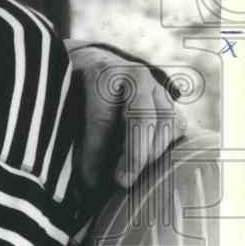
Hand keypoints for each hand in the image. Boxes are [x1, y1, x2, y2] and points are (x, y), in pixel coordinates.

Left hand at [64, 40, 186, 191]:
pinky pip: (177, 125)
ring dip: (152, 153)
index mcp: (101, 74)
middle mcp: (134, 75)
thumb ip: (77, 134)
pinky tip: (151, 163)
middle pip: (141, 118)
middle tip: (122, 182)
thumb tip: (90, 181)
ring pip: (165, 122)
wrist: (98, 64)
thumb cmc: (78, 90)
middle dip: (134, 155)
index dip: (97, 152)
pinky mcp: (169, 100)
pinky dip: (168, 146)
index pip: (102, 118)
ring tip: (135, 175)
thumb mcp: (69, 104)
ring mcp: (155, 86)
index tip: (90, 179)